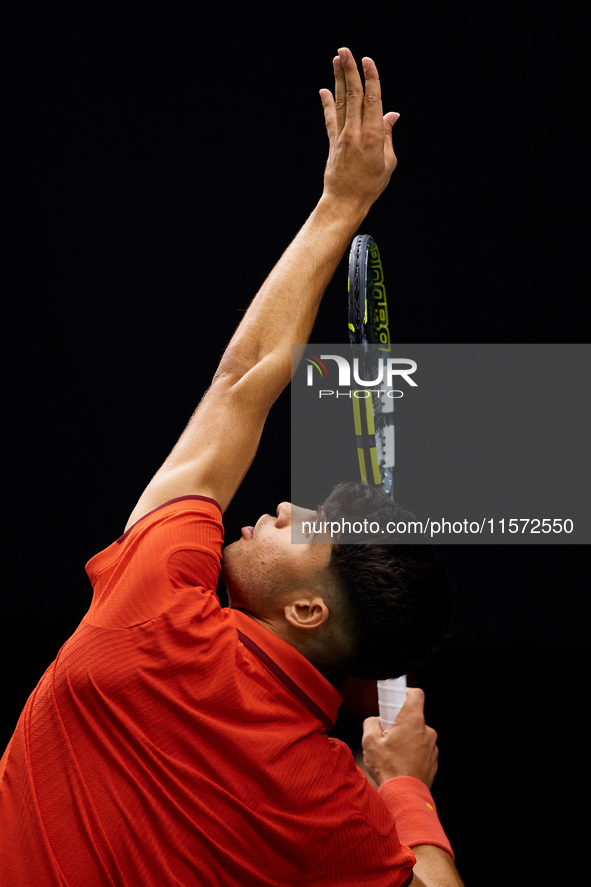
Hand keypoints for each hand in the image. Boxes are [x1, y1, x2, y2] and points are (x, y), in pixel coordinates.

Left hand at [320, 48, 398, 214]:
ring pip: (340, 103)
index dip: (370, 79)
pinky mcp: (332, 143)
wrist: (345, 201)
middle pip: (353, 96)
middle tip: (345, 51)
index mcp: (373, 137)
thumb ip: (388, 135)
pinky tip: (324, 90)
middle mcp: (356, 133)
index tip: (367, 61)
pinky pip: (330, 119)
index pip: (372, 101)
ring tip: (336, 60)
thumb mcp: (388, 162)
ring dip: (338, 79)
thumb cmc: (371, 185)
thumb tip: (391, 115)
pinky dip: (327, 104)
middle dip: (350, 71)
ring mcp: (342, 137)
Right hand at [362, 688, 438, 787]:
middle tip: (387, 734)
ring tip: (393, 753)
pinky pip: (421, 749)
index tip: (394, 700)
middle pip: (413, 716)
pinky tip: (400, 763)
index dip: (404, 693)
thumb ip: (371, 723)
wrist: (404, 796)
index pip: (416, 694)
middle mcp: (426, 731)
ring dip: (406, 739)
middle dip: (400, 722)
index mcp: (413, 721)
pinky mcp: (433, 760)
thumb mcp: (369, 741)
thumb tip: (375, 721)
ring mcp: (432, 747)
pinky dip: (412, 752)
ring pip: (417, 734)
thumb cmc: (388, 769)